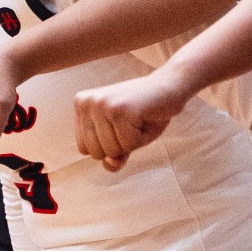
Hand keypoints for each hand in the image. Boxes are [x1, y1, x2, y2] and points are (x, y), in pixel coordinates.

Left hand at [74, 68, 194, 170]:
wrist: (170, 87)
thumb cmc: (145, 114)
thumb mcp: (123, 140)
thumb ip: (111, 157)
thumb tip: (110, 163)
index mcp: (81, 104)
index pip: (85, 149)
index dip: (108, 145)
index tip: (121, 126)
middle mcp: (86, 102)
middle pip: (97, 153)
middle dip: (120, 145)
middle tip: (132, 122)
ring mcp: (102, 105)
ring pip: (112, 151)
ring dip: (132, 141)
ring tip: (138, 119)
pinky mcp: (119, 109)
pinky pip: (129, 145)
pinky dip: (142, 138)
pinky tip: (145, 117)